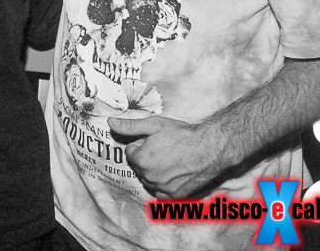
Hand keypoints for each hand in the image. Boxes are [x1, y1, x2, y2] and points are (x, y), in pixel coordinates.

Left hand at [108, 115, 229, 198]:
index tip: (155, 140)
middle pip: (139, 167)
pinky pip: (160, 194)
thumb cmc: (182, 134)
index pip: (130, 152)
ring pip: (148, 180)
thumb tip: (110, 123)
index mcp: (141, 159)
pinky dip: (162, 187)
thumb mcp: (154, 125)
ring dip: (153, 172)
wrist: (208, 148)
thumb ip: (130, 126)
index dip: (141, 144)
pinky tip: (171, 176)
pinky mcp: (175, 196)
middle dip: (146, 158)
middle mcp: (149, 176)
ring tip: (169, 160)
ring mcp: (162, 188)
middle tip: (163, 149)